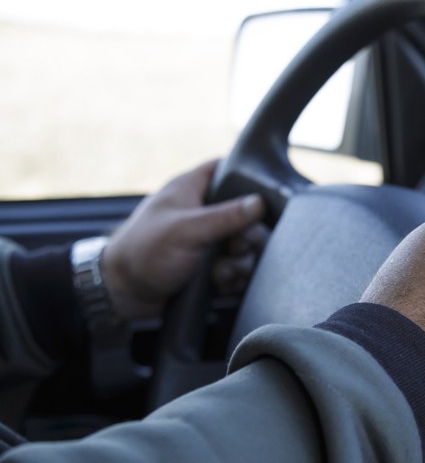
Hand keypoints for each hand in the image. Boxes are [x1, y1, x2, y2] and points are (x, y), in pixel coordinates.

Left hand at [100, 159, 266, 320]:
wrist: (124, 293)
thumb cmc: (143, 251)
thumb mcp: (186, 230)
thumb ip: (225, 216)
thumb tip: (259, 203)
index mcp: (193, 189)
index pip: (228, 169)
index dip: (249, 178)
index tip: (262, 197)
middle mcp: (204, 212)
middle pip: (248, 215)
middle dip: (249, 236)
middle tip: (237, 247)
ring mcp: (209, 240)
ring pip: (246, 245)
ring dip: (241, 261)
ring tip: (224, 271)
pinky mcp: (212, 264)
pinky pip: (238, 267)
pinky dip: (234, 277)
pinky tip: (221, 283)